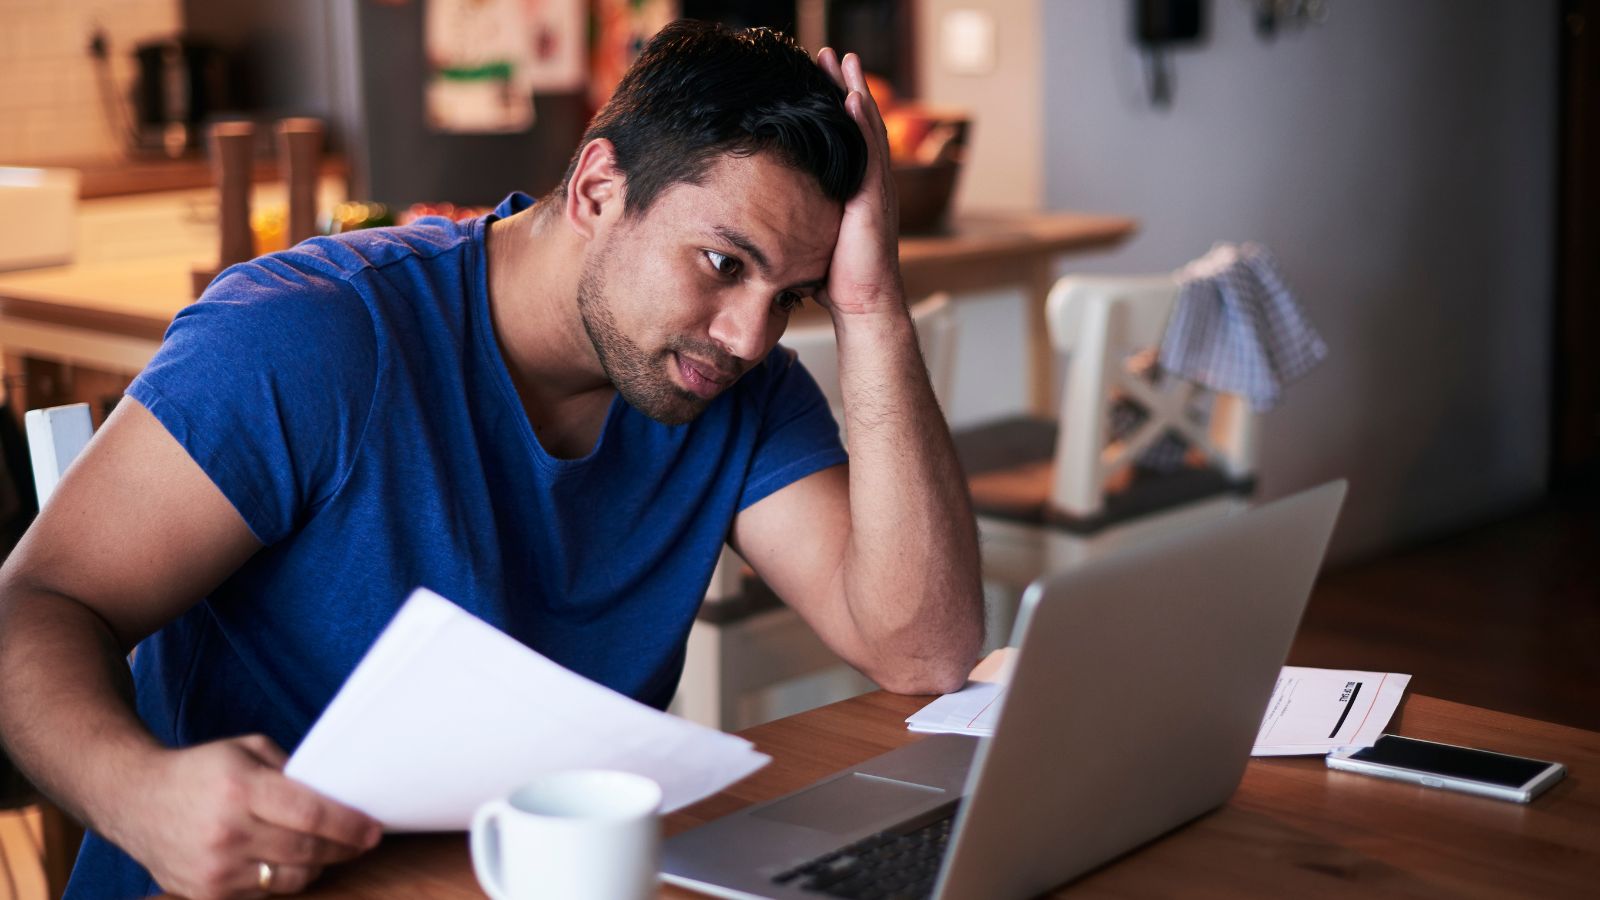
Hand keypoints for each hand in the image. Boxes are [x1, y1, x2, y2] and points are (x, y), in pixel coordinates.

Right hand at [105, 735, 381, 897]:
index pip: (311, 815)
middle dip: (343, 848)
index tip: (373, 830)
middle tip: (361, 841)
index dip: (349, 825)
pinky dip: (279, 881)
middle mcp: (227, 833)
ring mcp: (214, 870)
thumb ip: (291, 771)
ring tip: (324, 851)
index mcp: (241, 790)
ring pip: (290, 880)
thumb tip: (336, 794)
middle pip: (307, 851)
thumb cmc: (202, 770)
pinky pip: (262, 895)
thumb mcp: (248, 750)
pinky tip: (284, 863)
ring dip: (315, 867)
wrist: (136, 800)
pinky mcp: (205, 894)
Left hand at [815, 48, 904, 318]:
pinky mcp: (874, 201)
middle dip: (844, 86)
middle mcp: (868, 183)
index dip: (832, 106)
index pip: (844, 138)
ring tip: (843, 60)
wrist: (860, 306)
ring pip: (867, 129)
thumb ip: (792, 218)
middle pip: (858, 123)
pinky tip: (852, 98)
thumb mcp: (807, 239)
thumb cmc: (833, 281)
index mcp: (853, 190)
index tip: (815, 77)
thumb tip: (757, 213)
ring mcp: (875, 189)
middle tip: (830, 53)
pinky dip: (863, 124)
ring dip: (854, 92)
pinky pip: (870, 154)